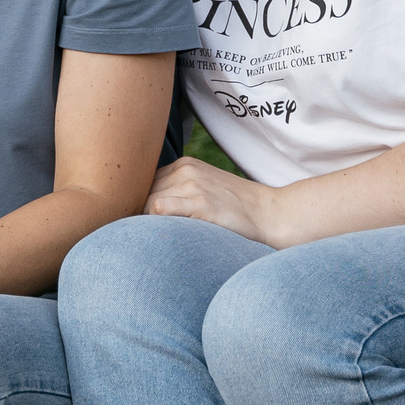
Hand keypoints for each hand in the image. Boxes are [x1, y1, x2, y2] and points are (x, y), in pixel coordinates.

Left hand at [145, 156, 283, 244]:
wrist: (270, 214)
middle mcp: (186, 170)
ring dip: (144, 221)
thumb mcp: (205, 188)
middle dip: (136, 213)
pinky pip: (160, 209)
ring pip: (147, 201)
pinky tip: (159, 237)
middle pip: (143, 192)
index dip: (136, 203)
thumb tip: (146, 209)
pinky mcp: (200, 203)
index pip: (144, 182)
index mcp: (185, 165)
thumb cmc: (236, 207)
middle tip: (136, 234)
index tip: (135, 221)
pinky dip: (153, 223)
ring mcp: (193, 184)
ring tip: (147, 239)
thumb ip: (178, 191)